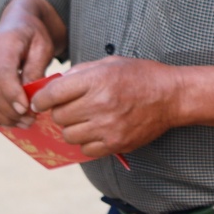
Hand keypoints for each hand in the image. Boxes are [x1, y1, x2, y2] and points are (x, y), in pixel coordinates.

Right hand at [0, 0, 64, 126]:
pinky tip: (9, 120)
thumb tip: (30, 97)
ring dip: (2, 119)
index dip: (14, 95)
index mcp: (3, 45)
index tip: (28, 109)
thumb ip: (36, 69)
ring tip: (23, 123)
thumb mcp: (43, 46)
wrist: (16, 24)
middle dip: (11, 112)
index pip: (3, 74)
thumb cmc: (33, 36)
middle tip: (32, 121)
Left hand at [30, 56, 183, 156]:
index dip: (41, 99)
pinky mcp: (115, 143)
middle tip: (73, 108)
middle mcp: (99, 104)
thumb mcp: (110, 63)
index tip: (41, 102)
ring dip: (72, 128)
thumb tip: (54, 85)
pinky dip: (87, 142)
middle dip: (61, 112)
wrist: (172, 96)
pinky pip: (85, 150)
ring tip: (87, 119)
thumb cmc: (141, 76)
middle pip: (58, 116)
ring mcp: (107, 127)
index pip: (52, 94)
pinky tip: (97, 131)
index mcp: (96, 80)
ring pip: (69, 135)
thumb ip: (81, 72)